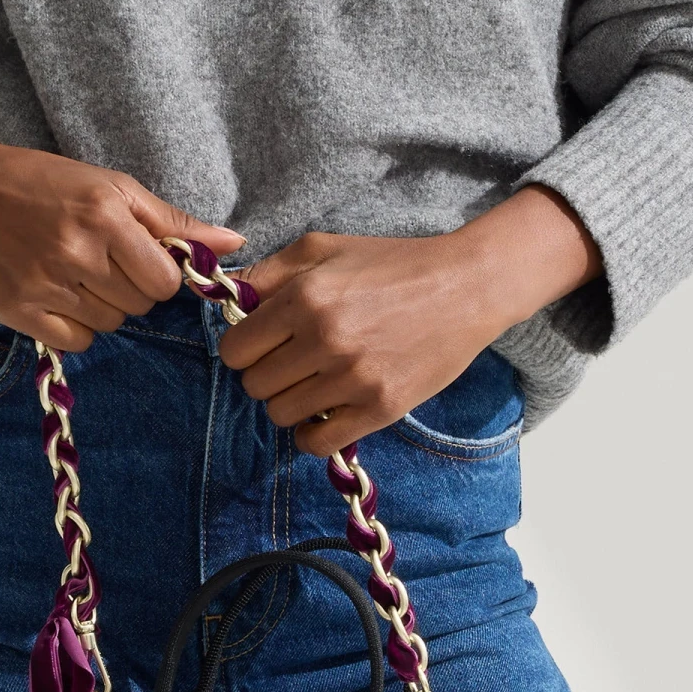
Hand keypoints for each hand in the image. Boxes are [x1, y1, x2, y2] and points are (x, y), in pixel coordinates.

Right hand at [0, 134, 243, 350]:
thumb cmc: (50, 185)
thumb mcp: (114, 189)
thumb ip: (173, 223)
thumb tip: (234, 244)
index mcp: (104, 215)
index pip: (163, 283)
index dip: (156, 276)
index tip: (135, 259)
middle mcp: (75, 251)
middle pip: (138, 308)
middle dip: (129, 290)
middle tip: (98, 261)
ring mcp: (44, 284)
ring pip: (110, 326)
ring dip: (102, 307)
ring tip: (74, 273)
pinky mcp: (19, 311)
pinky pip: (77, 342)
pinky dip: (75, 327)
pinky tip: (57, 295)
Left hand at [218, 186, 601, 454]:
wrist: (465, 287)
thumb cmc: (391, 264)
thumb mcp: (323, 248)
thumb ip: (268, 272)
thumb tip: (227, 297)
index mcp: (305, 297)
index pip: (235, 350)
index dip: (244, 350)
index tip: (265, 346)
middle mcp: (324, 339)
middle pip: (255, 386)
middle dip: (267, 376)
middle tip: (295, 364)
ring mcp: (353, 378)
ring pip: (281, 415)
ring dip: (291, 404)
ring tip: (315, 384)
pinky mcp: (380, 408)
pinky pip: (317, 443)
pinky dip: (313, 434)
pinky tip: (326, 413)